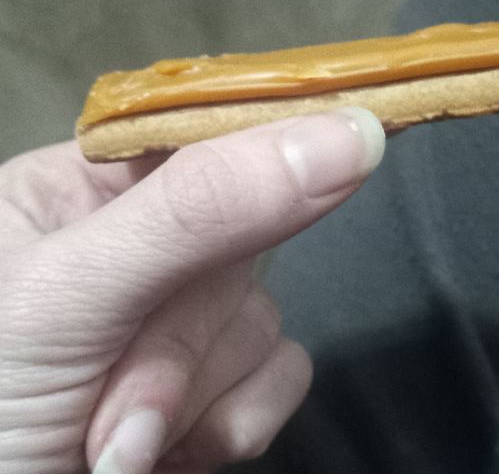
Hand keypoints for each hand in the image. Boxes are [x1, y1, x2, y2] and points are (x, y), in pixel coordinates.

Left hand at [0, 108, 384, 473]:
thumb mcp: (69, 297)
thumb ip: (203, 208)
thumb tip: (344, 136)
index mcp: (79, 194)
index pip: (201, 139)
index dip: (266, 147)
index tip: (348, 139)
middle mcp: (135, 250)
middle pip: (240, 240)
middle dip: (186, 332)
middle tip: (114, 394)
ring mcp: (175, 323)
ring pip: (263, 313)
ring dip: (202, 390)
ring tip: (115, 443)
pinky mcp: (212, 389)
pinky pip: (283, 370)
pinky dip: (241, 417)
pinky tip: (176, 450)